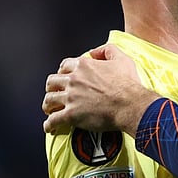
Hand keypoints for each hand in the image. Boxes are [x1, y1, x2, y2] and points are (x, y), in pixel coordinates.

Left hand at [41, 44, 157, 134]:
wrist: (130, 105)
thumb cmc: (128, 85)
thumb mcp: (122, 59)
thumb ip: (108, 50)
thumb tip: (95, 52)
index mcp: (84, 66)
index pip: (64, 66)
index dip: (63, 72)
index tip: (64, 77)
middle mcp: (74, 80)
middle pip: (52, 82)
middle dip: (52, 88)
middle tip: (55, 92)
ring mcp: (71, 97)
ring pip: (49, 100)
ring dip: (48, 105)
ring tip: (50, 109)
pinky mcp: (71, 114)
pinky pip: (53, 120)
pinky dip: (49, 124)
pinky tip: (50, 127)